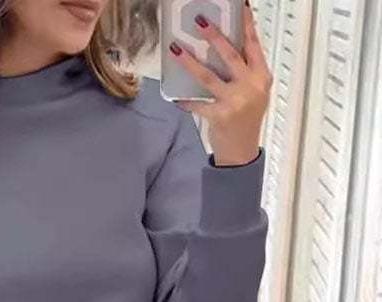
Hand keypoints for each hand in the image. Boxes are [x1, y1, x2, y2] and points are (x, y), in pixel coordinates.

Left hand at [170, 4, 272, 165]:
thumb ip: (245, 71)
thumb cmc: (246, 118)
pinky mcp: (220, 116)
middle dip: (214, 36)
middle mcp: (251, 86)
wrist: (242, 151)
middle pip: (230, 55)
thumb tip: (222, 45)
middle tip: (200, 20)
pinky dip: (186, 101)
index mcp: (262, 76)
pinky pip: (198, 104)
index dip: (246, 24)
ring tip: (176, 49)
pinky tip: (176, 98)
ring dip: (190, 62)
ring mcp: (235, 101)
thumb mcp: (254, 91)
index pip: (253, 44)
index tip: (241, 5)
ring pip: (209, 76)